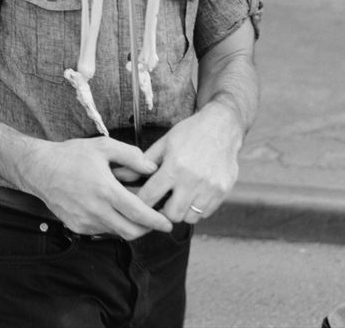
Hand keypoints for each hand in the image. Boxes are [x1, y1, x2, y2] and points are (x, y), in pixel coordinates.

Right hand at [17, 136, 172, 239]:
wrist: (40, 169)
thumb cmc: (71, 155)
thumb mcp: (103, 146)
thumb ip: (131, 155)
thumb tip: (151, 168)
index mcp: (105, 191)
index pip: (138, 213)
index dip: (156, 220)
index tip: (168, 222)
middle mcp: (95, 210)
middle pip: (131, 231)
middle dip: (148, 229)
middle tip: (157, 220)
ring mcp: (85, 221)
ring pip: (117, 231)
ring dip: (130, 225)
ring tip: (134, 208)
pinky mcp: (77, 226)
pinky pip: (102, 229)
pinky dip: (113, 223)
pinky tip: (114, 207)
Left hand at [135, 105, 241, 224]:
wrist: (222, 126)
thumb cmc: (190, 133)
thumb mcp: (164, 143)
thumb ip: (144, 162)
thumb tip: (122, 174)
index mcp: (174, 166)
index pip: (150, 197)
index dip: (141, 203)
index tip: (139, 203)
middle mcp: (192, 180)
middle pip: (171, 214)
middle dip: (162, 211)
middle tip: (161, 203)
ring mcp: (209, 188)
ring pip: (189, 217)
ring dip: (181, 211)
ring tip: (178, 198)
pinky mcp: (222, 192)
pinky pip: (205, 213)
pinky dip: (197, 209)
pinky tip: (193, 196)